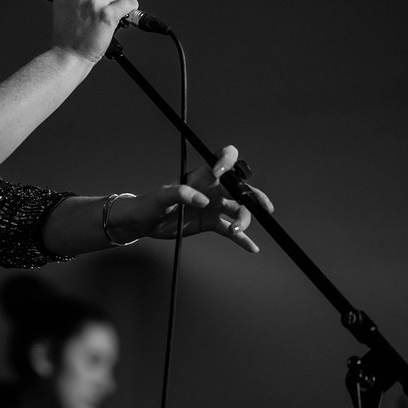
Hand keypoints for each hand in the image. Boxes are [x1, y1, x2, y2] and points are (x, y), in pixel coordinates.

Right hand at [51, 0, 138, 62]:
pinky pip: (129, 2)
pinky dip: (130, 9)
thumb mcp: (63, 3)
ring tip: (108, 15)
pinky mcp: (108, 14)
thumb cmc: (66, 34)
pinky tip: (123, 15)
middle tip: (100, 12)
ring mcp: (95, 1)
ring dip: (118, 2)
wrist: (68, 54)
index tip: (96, 2)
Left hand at [111, 145, 272, 252]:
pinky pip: (231, 231)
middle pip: (240, 190)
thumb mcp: (162, 197)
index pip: (222, 160)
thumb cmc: (150, 203)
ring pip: (238, 211)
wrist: (144, 222)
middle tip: (263, 207)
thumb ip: (180, 193)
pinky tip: (252, 248)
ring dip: (243, 221)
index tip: (223, 173)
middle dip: (254, 196)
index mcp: (201, 176)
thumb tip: (202, 200)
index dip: (228, 161)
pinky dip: (242, 240)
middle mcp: (212, 189)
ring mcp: (213, 207)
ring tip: (235, 231)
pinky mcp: (210, 223)